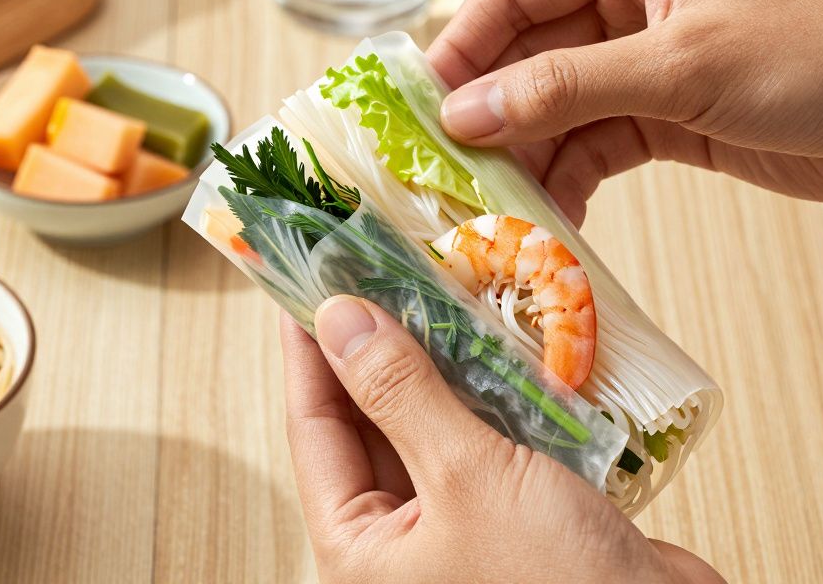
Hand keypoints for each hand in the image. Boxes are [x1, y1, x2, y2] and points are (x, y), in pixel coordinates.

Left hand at [282, 296, 723, 582]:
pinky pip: (483, 442)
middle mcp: (399, 543)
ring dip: (437, 365)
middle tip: (376, 273)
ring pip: (428, 428)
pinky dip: (489, 393)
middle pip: (368, 424)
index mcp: (359, 550)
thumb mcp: (466, 479)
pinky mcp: (513, 517)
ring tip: (431, 289)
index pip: (314, 429)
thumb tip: (339, 321)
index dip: (311, 352)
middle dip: (375, 349)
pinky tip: (493, 338)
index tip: (310, 282)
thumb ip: (401, 395)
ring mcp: (457, 529)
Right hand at [428, 0, 822, 226]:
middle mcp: (628, 3)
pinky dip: (569, 183)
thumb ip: (568, 88)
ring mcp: (644, 63)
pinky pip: (593, 147)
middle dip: (489, 116)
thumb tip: (468, 112)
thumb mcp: (684, 67)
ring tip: (493, 213)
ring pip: (554, 110)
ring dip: (525, 160)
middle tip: (446, 174)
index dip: (461, 50)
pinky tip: (550, 221)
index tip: (420, 109)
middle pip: (525, 57)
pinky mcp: (665, 116)